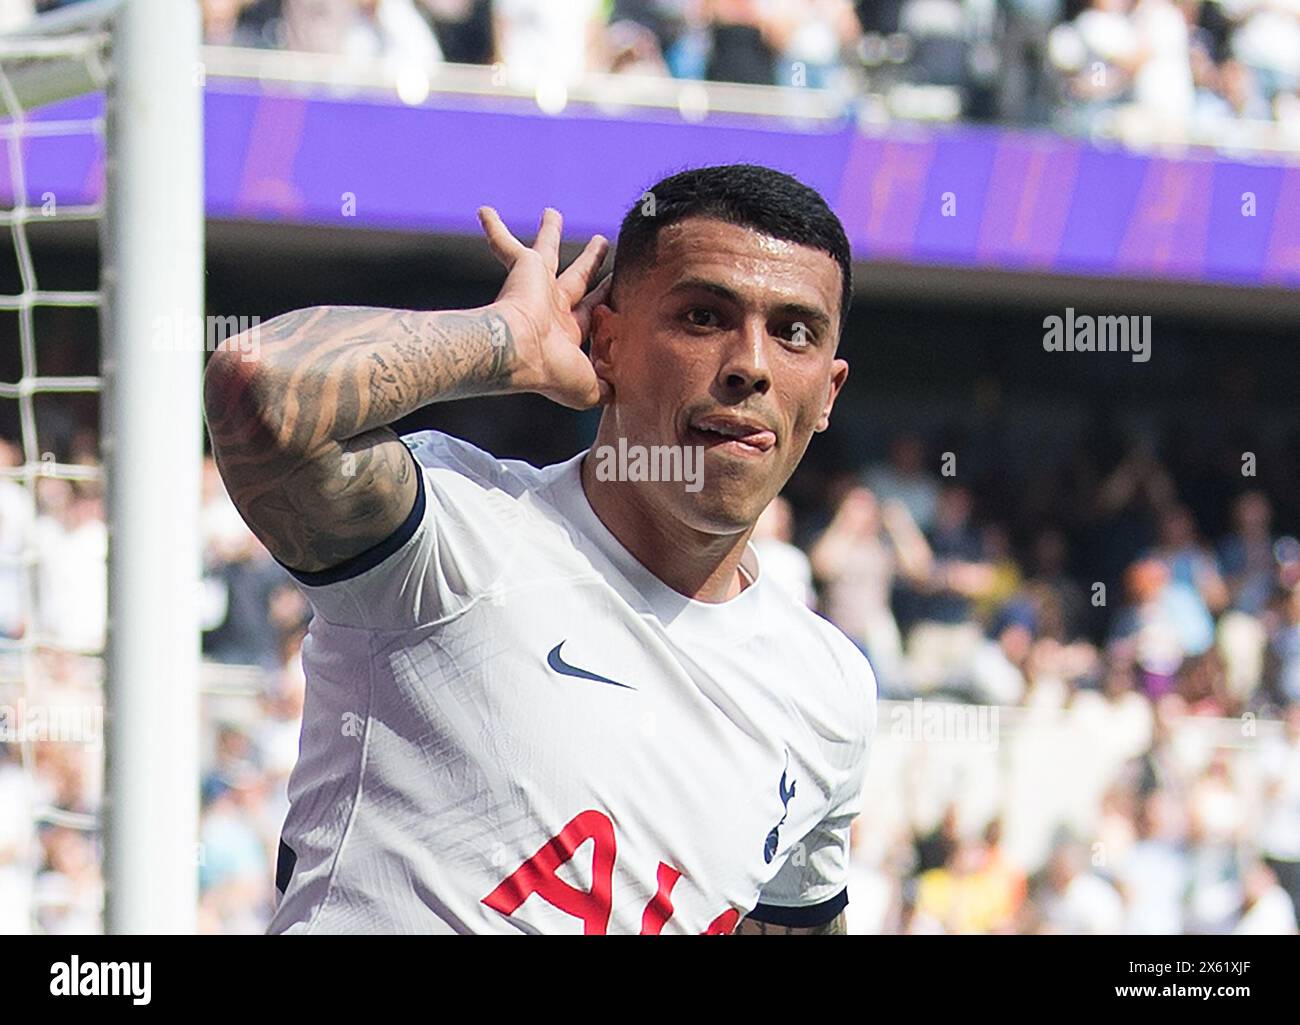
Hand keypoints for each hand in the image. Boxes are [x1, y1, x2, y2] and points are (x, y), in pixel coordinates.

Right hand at [478, 206, 610, 408]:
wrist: (519, 351)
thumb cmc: (553, 370)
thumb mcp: (590, 387)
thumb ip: (608, 387)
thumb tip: (624, 393)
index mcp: (566, 334)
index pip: (591, 314)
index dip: (605, 306)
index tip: (617, 292)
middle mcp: (551, 308)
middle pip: (577, 279)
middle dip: (590, 264)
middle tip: (601, 243)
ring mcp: (536, 287)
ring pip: (547, 252)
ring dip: (549, 233)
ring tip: (552, 213)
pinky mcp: (524, 269)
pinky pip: (505, 245)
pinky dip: (494, 229)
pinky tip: (483, 210)